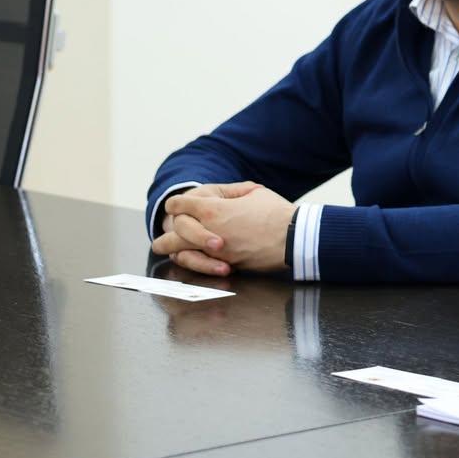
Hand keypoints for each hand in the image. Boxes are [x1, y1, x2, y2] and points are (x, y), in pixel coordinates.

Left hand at [153, 182, 292, 275]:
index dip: (177, 204)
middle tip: (165, 233)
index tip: (176, 206)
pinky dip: (191, 262)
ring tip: (166, 249)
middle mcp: (208, 230)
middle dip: (168, 229)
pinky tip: (189, 259)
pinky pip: (197, 265)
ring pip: (179, 252)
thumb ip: (233, 193)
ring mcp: (214, 250)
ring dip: (172, 249)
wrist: (293, 237)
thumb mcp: (255, 192)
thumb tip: (225, 194)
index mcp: (212, 208)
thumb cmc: (277, 213)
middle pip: (173, 230)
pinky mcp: (224, 264)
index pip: (179, 204)